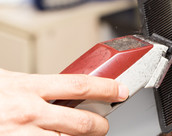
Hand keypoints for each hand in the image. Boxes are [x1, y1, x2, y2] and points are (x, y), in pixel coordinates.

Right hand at [0, 68, 127, 135]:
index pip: (79, 85)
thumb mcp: (8, 80)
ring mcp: (20, 135)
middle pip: (80, 122)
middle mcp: (27, 112)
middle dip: (99, 125)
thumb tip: (60, 88)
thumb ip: (35, 85)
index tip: (120, 90)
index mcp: (27, 87)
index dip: (106, 88)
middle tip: (103, 124)